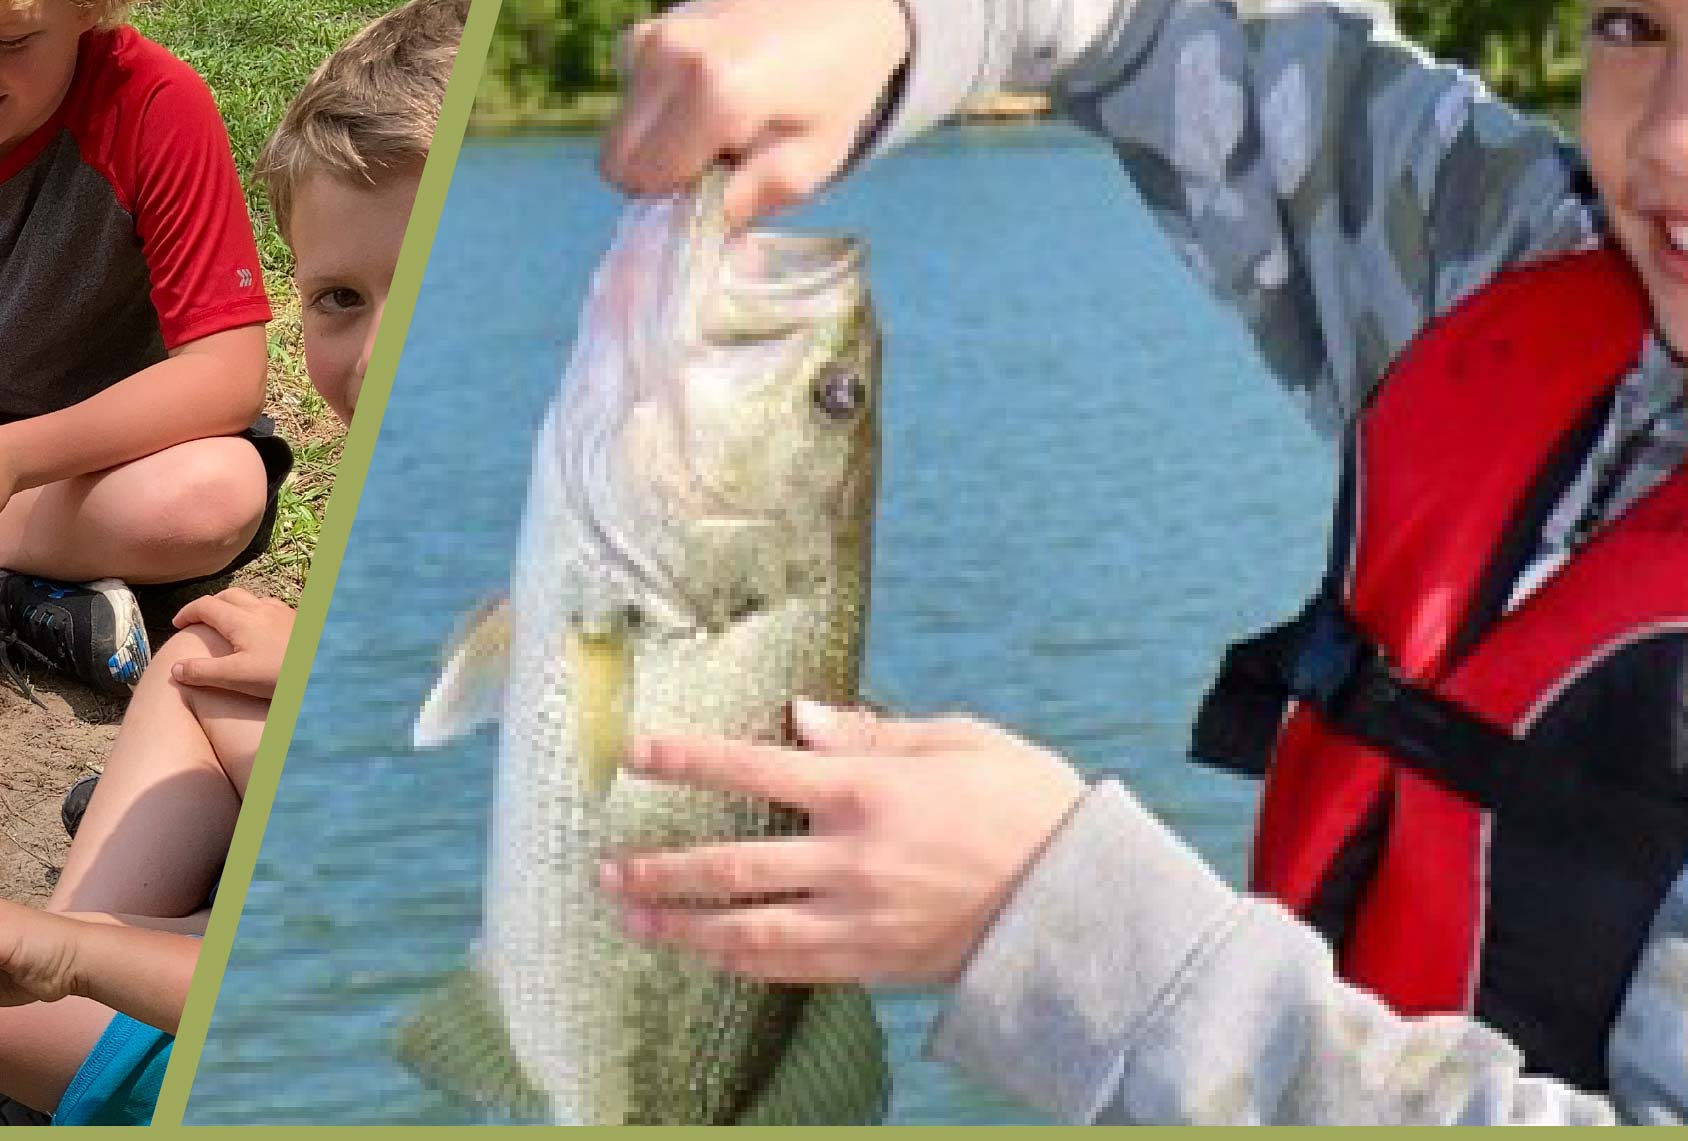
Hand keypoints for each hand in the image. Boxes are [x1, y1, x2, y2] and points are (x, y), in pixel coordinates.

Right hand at [164, 587, 296, 697]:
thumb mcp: (236, 677)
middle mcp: (260, 609)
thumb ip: (203, 672)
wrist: (324, 671)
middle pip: (229, 595)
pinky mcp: (298, 620)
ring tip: (228, 621)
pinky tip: (263, 627)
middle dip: (210, 604)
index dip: (187, 612)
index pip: (205, 606)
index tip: (176, 624)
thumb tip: (174, 668)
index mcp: (240, 620)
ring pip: (252, 598)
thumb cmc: (278, 675)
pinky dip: (257, 610)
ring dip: (235, 604)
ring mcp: (282, 612)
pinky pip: (272, 606)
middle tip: (199, 619)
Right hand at [604, 0, 916, 226]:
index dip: (678, 197)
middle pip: (617, 159)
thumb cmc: (830, 88)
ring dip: (658, 141)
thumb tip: (698, 224)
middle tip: (716, 161)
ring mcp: (652, 36)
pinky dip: (657, 108)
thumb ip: (749, 200)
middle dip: (658, 174)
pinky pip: (629, 96)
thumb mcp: (811, 161)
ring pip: (620, 129)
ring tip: (718, 123)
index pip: (645, 181)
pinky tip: (705, 93)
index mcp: (716, 91)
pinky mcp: (646, 29)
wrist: (835, 1)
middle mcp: (671, 56)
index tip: (721, 184)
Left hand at [604, 700, 1087, 985]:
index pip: (755, 771)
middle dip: (660, 868)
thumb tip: (801, 718)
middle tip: (605, 867)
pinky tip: (706, 954)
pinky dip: (739, 962)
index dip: (688, 761)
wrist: (1082, 898)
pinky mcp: (876, 962)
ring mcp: (860, 919)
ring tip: (631, 918)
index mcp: (869, 791)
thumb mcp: (961, 740)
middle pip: (731, 867)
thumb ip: (874, 732)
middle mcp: (852, 859)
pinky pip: (790, 969)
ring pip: (747, 931)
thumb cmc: (1028, 802)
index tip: (634, 754)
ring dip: (681, 927)